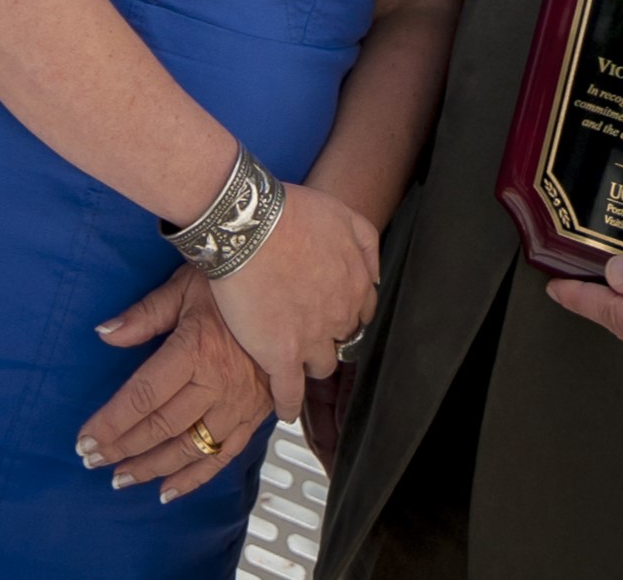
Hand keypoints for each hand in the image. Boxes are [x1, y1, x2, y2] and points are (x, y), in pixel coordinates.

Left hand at [76, 268, 273, 503]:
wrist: (289, 286)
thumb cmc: (232, 282)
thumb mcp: (183, 287)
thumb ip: (143, 316)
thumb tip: (104, 334)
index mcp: (194, 350)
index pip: (143, 396)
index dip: (112, 422)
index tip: (85, 440)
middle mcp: (217, 384)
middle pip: (162, 427)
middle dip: (123, 448)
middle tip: (91, 461)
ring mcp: (239, 404)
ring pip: (190, 448)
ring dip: (152, 468)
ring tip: (121, 479)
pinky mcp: (256, 415)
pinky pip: (224, 456)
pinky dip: (195, 477)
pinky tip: (169, 490)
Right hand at [209, 182, 380, 414]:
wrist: (247, 225)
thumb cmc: (288, 213)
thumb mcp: (342, 214)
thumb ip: (366, 245)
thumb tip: (375, 276)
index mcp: (356, 285)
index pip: (358, 313)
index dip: (340, 313)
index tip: (327, 314)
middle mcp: (339, 316)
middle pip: (340, 340)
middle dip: (326, 336)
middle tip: (304, 330)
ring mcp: (310, 339)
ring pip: (320, 367)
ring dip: (308, 364)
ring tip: (292, 361)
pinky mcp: (280, 355)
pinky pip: (290, 392)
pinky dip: (288, 403)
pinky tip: (285, 409)